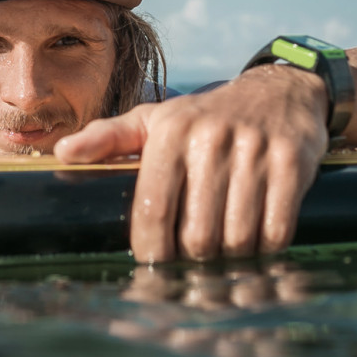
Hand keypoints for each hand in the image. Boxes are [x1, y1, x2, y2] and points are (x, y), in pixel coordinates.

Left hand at [54, 65, 328, 261]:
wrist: (282, 91)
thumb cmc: (207, 117)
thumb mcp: (157, 118)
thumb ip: (109, 137)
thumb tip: (63, 153)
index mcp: (171, 131)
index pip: (153, 208)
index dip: (151, 249)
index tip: (154, 265)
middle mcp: (211, 137)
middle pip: (196, 234)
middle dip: (194, 259)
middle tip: (196, 262)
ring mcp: (255, 149)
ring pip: (236, 238)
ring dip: (232, 258)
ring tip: (227, 254)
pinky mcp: (294, 161)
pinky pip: (276, 230)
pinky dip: (267, 249)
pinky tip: (259, 244)